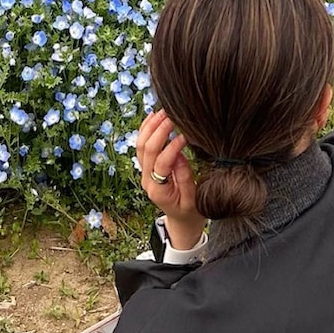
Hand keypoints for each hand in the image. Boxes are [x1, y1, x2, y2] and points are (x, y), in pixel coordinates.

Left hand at [136, 109, 204, 250]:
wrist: (182, 221)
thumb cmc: (191, 211)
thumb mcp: (193, 199)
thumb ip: (185, 178)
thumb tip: (178, 154)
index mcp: (159, 190)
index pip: (162, 163)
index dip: (173, 147)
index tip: (186, 135)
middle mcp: (147, 180)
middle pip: (147, 150)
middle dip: (159, 130)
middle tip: (172, 115)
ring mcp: (144, 172)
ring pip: (140, 145)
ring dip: (150, 126)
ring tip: (163, 111)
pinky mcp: (146, 167)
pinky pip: (141, 146)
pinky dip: (145, 129)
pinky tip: (153, 116)